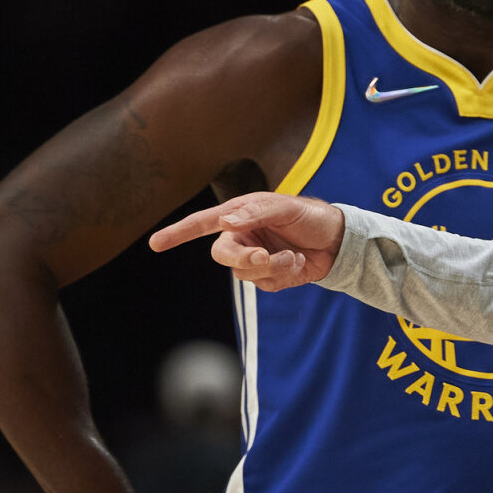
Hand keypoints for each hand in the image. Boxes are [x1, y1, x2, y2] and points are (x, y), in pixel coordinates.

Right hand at [149, 192, 343, 291]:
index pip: (202, 224)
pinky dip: (283, 274)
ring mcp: (254, 259)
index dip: (178, 233)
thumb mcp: (286, 207)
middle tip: (265, 256)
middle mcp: (242, 237)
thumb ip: (256, 213)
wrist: (337, 240)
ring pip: (245, 273)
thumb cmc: (310, 216)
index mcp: (239, 216)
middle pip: (223, 256)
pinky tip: (299, 262)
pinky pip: (264, 284)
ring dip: (272, 266)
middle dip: (244, 258)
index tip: (155, 244)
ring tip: (294, 255)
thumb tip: (226, 222)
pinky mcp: (269, 277)